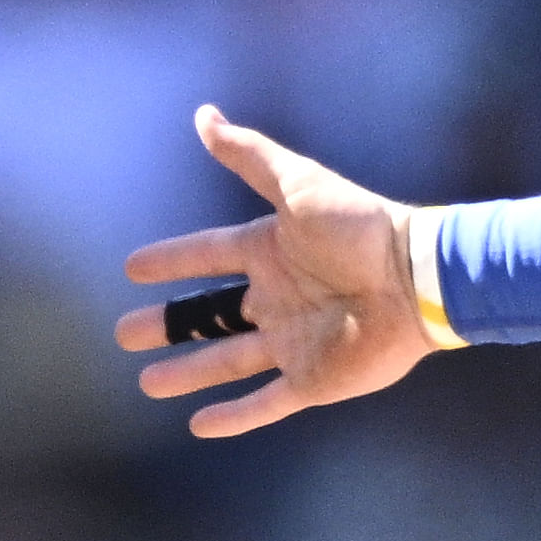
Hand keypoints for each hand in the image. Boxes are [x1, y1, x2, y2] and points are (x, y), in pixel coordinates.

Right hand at [115, 105, 433, 436]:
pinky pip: (265, 402)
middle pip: (209, 315)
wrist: (415, 278)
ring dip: (189, 372)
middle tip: (126, 333)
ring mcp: (292, 342)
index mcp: (269, 251)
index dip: (170, 260)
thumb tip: (204, 115)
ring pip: (227, 361)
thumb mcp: (296, 184)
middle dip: (168, 325)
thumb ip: (249, 155)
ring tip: (148, 382)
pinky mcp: (313, 379)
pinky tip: (200, 425)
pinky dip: (234, 416)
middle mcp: (275, 298)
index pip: (207, 256)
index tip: (133, 268)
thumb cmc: (358, 226)